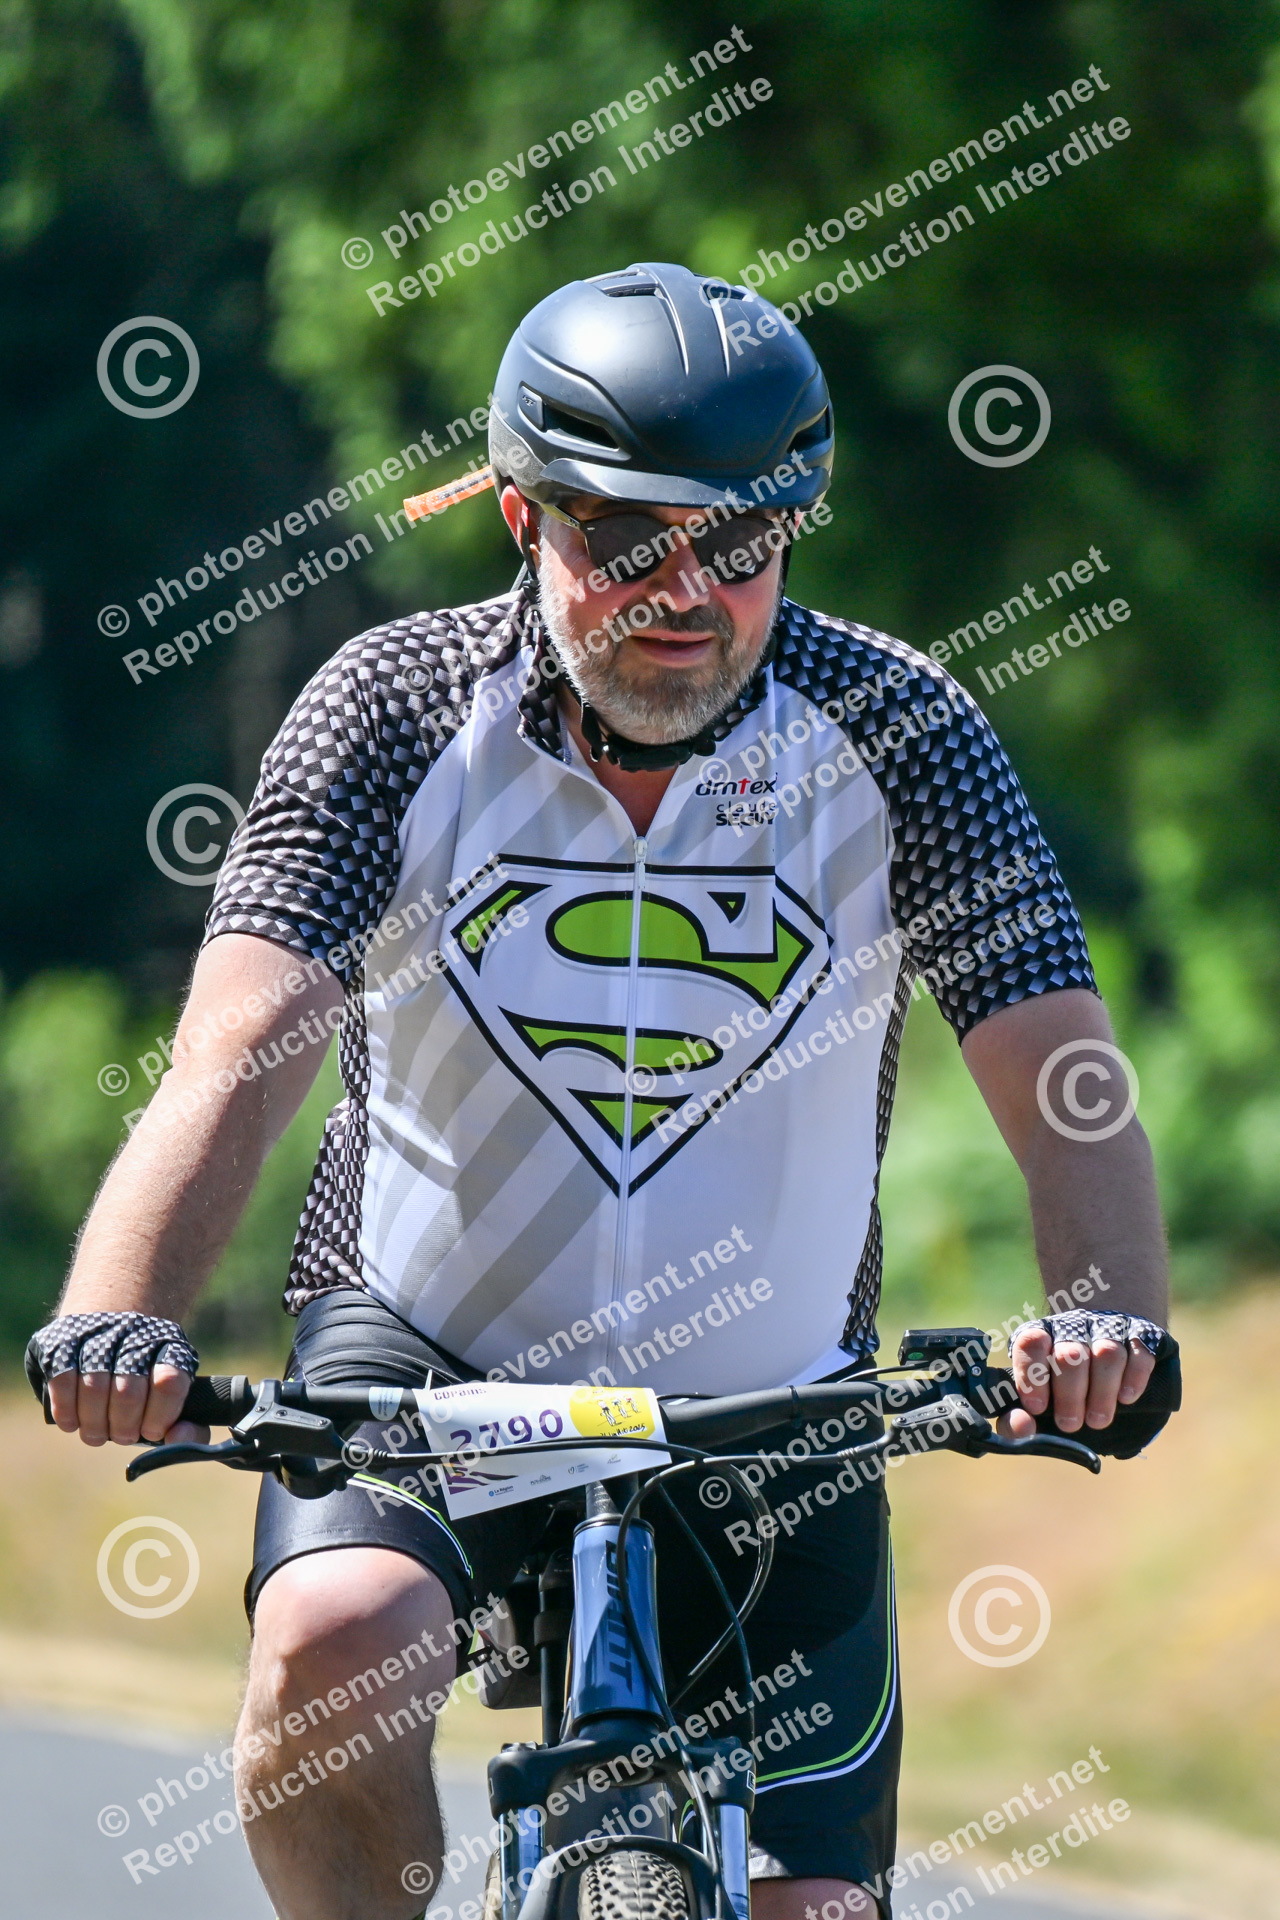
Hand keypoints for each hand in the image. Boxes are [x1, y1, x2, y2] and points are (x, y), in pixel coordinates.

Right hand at [26, 1312, 207, 1446]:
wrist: (115, 1328)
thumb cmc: (149, 1380)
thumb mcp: (179, 1397)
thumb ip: (191, 1428)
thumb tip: (176, 1439)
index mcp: (170, 1347)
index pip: (169, 1383)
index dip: (160, 1416)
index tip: (153, 1430)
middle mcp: (135, 1336)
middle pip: (128, 1392)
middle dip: (124, 1426)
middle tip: (124, 1436)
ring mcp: (98, 1336)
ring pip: (93, 1387)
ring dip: (95, 1424)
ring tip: (99, 1433)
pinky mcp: (64, 1342)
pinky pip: (62, 1380)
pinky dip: (66, 1410)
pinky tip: (73, 1422)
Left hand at [1001, 1310, 1161, 1438]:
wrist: (1103, 1349)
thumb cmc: (1059, 1383)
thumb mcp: (1034, 1395)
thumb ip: (1016, 1417)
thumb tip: (1022, 1428)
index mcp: (1041, 1335)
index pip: (1031, 1343)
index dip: (1032, 1375)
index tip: (1037, 1408)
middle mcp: (1073, 1326)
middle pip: (1070, 1355)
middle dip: (1070, 1395)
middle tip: (1069, 1425)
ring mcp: (1108, 1328)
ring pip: (1107, 1354)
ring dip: (1102, 1392)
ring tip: (1097, 1421)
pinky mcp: (1140, 1335)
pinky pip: (1139, 1353)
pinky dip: (1134, 1378)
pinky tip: (1126, 1399)